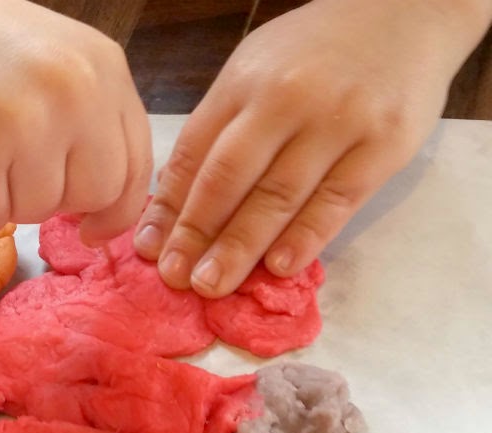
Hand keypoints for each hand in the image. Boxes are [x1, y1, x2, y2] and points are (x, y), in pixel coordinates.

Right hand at [0, 0, 151, 237]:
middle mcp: (73, 90)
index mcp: (101, 67)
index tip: (91, 228)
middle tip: (10, 165)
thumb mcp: (53, 65)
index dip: (116, 210)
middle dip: (52, 198)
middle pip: (92, 195)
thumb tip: (103, 211)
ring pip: (35, 211)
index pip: (135, 166)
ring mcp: (24, 121)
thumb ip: (87, 125)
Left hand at [133, 0, 485, 296]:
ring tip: (212, 284)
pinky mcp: (383, 145)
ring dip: (240, 246)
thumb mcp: (254, 72)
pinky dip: (304, 237)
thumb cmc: (316, 53)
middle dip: (195, 233)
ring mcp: (337, 121)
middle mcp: (284, 99)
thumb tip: (175, 203)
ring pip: (278, 195)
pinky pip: (336, 201)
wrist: (406, 12)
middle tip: (174, 277)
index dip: (169, 207)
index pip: (194, 154)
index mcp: (243, 83)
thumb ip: (219, 131)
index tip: (149, 249)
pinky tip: (277, 268)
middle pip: (228, 178)